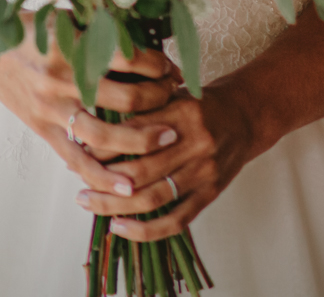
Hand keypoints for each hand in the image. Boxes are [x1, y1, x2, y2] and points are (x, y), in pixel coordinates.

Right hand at [0, 37, 184, 194]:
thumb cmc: (27, 31)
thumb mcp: (63, 19)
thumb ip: (98, 30)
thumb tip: (145, 42)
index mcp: (70, 46)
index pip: (129, 58)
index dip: (158, 64)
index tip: (169, 67)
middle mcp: (62, 79)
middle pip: (126, 97)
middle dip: (159, 98)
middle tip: (174, 97)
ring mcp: (51, 108)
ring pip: (107, 133)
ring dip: (143, 139)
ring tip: (169, 137)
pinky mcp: (43, 129)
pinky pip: (77, 159)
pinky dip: (103, 176)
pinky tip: (128, 185)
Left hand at [66, 75, 262, 241]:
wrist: (245, 117)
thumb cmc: (197, 105)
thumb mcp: (170, 95)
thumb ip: (139, 108)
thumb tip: (90, 125)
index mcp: (180, 113)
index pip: (132, 134)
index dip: (102, 146)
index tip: (78, 151)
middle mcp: (194, 144)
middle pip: (139, 170)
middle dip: (102, 180)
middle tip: (78, 182)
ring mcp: (204, 172)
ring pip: (153, 197)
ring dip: (115, 205)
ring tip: (88, 203)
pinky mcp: (210, 194)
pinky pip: (176, 220)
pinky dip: (146, 229)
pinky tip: (118, 227)